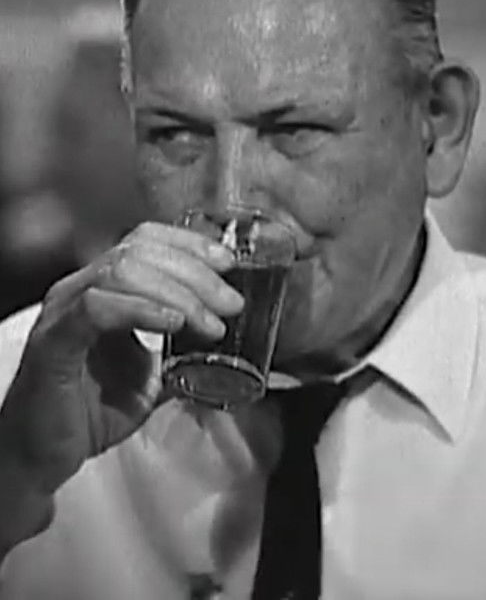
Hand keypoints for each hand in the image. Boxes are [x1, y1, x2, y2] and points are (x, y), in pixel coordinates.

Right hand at [0, 221, 244, 495]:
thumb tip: (225, 353)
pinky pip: (97, 308)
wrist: (41, 457)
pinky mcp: (54, 340)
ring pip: (122, 271)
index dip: (189, 244)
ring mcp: (64, 310)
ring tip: (211, 321)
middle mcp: (79, 288)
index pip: (146, 241)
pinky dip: (142, 309)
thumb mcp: (150, 380)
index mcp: (102, 288)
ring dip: (177, 292)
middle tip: (230, 301)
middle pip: (140, 250)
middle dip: (195, 272)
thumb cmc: (89, 412)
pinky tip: (173, 324)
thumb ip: (182, 358)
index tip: (228, 262)